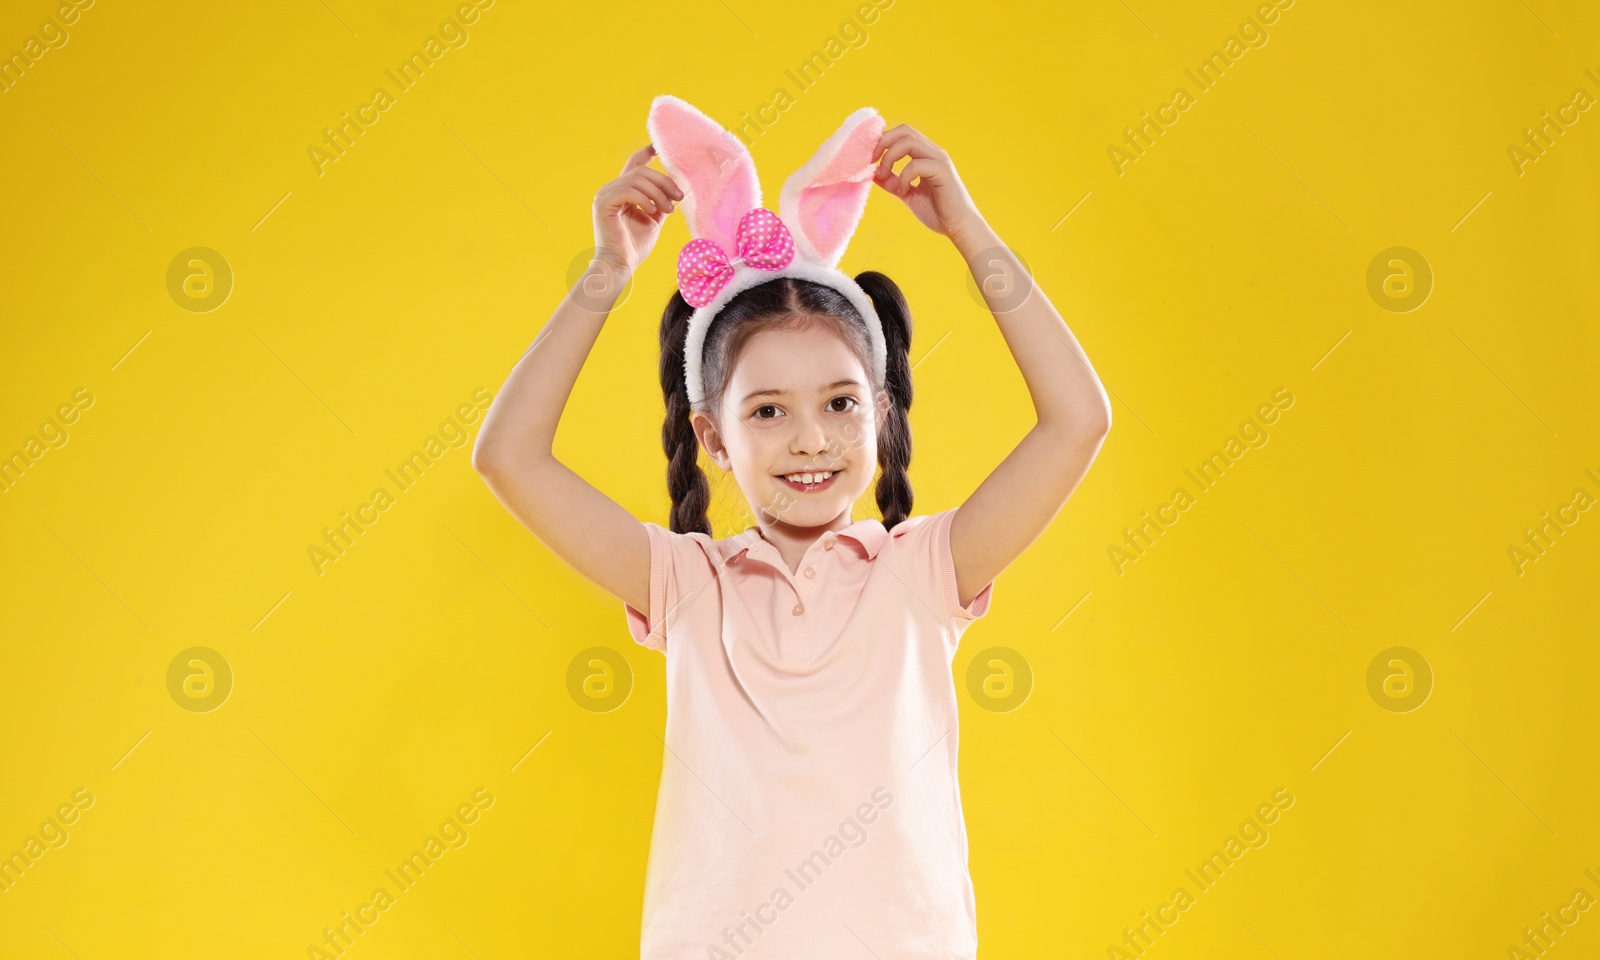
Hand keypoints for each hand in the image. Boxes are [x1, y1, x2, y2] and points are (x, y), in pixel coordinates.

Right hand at [591, 144, 683, 275]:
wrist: (620, 265)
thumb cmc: (634, 247)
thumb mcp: (654, 219)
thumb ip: (661, 202)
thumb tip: (678, 189)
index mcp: (622, 191)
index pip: (635, 164)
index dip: (648, 152)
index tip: (661, 148)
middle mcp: (611, 189)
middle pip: (642, 171)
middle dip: (664, 182)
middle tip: (679, 197)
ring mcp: (605, 194)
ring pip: (637, 179)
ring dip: (658, 193)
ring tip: (668, 210)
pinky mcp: (603, 203)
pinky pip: (628, 190)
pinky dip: (644, 199)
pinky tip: (652, 212)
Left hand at [871, 124, 984, 243]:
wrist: (959, 227)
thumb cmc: (938, 212)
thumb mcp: (908, 195)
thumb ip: (893, 183)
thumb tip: (873, 175)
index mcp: (925, 155)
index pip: (902, 134)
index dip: (883, 141)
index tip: (870, 159)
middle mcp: (933, 153)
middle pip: (904, 130)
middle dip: (883, 142)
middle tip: (872, 162)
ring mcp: (939, 160)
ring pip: (909, 141)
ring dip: (890, 157)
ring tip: (884, 176)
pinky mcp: (943, 172)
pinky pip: (916, 164)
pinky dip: (904, 177)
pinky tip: (904, 191)